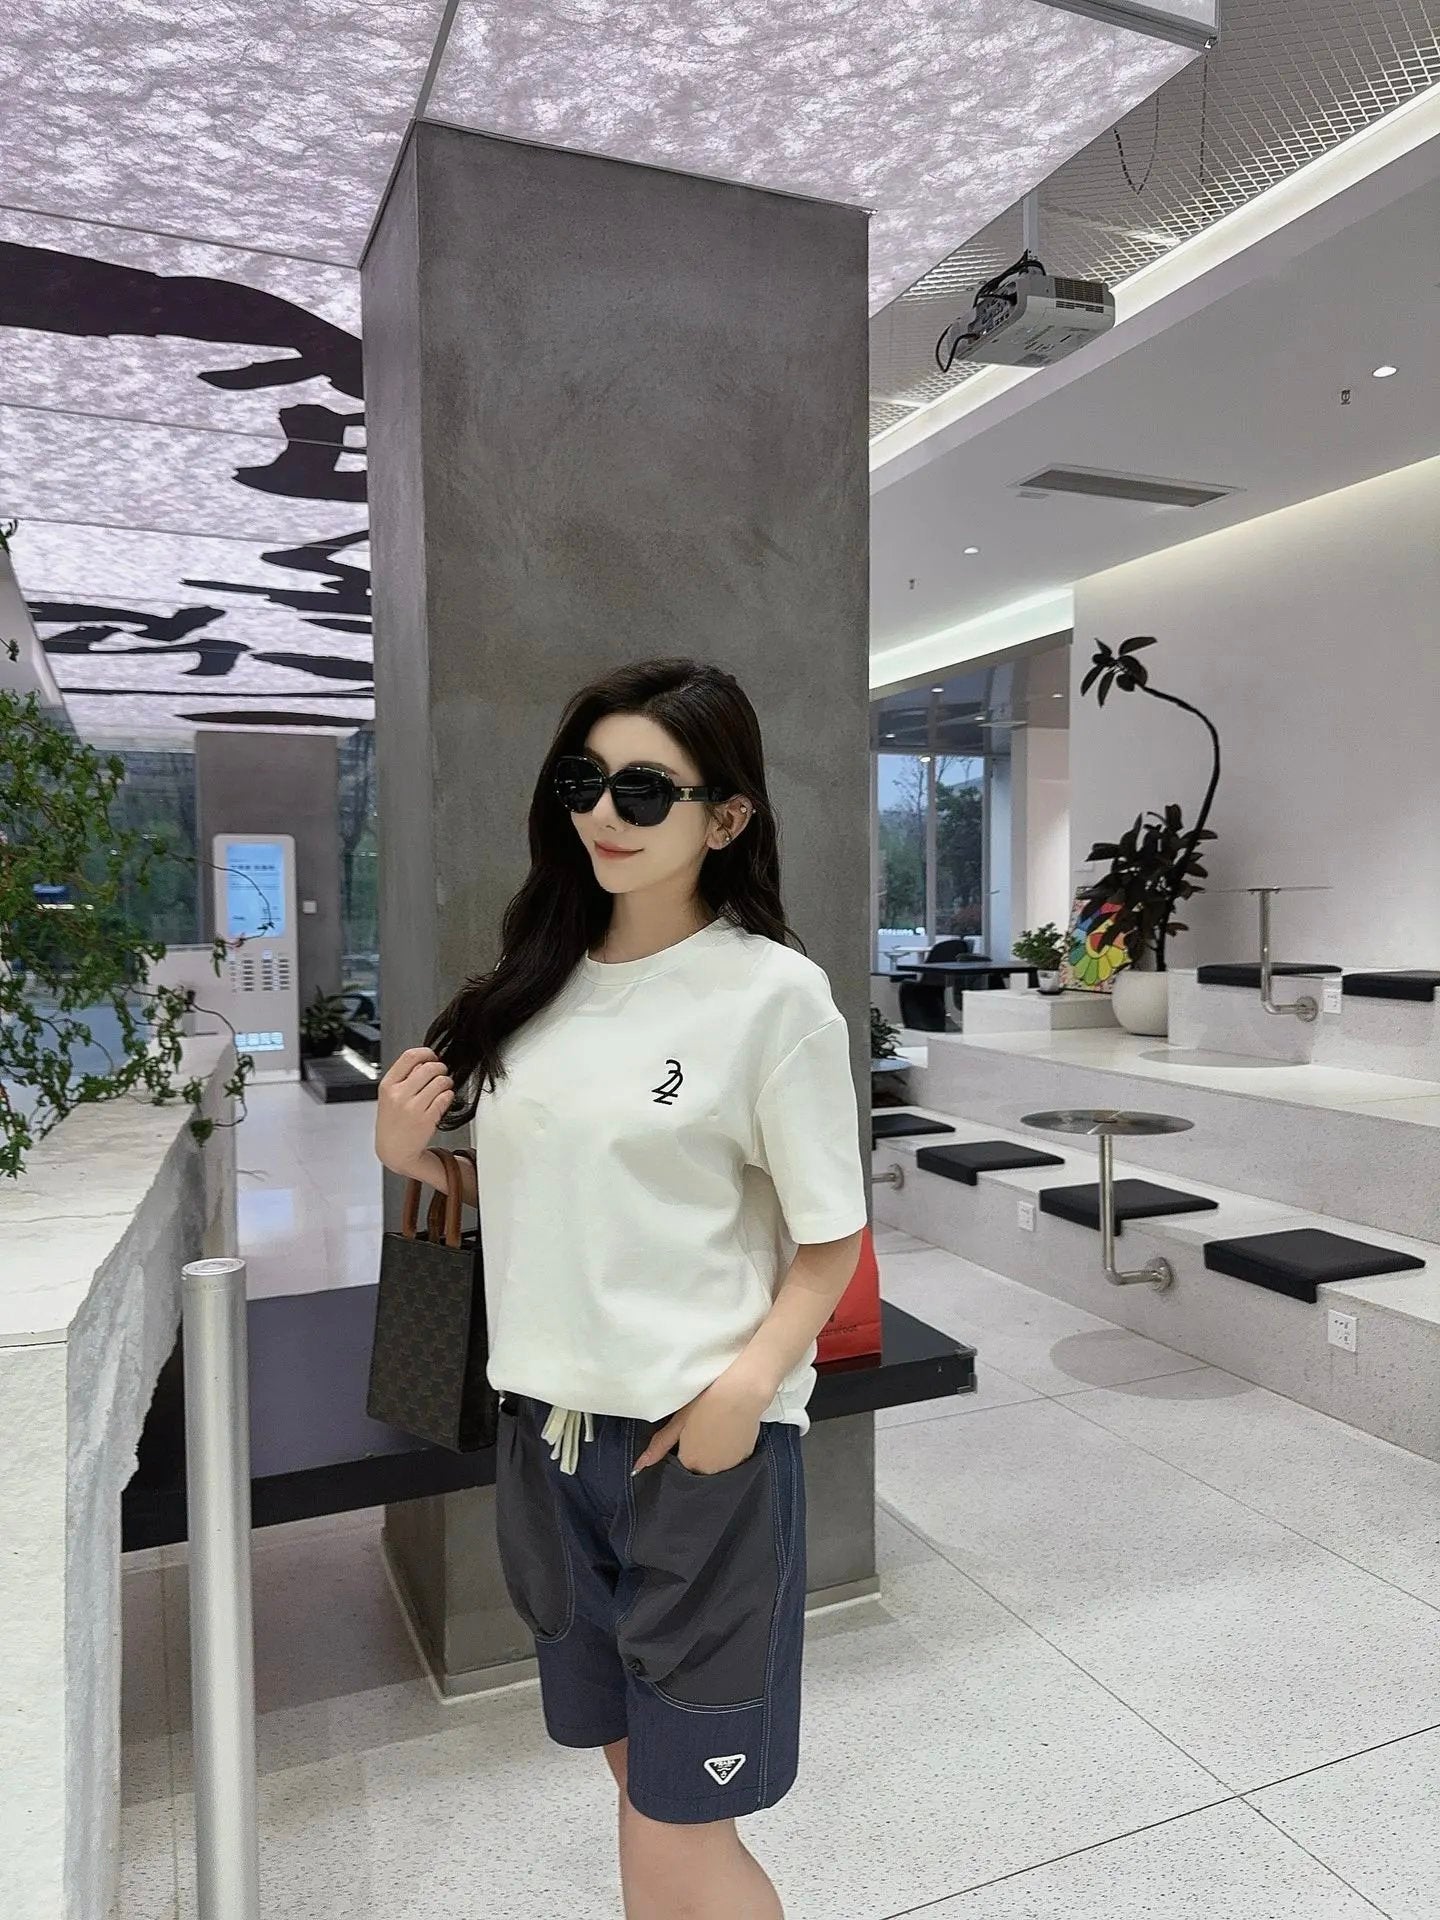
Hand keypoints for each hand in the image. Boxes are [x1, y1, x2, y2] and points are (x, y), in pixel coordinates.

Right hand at [374, 1045, 454, 1173]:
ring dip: (447, 1082)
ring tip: (443, 1087)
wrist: (393, 1150)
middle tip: (442, 1072)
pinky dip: (449, 1095)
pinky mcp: (427, 1120)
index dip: (426, 1052)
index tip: (432, 1056)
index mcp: (388, 1085)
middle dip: (441, 1067)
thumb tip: (426, 1060)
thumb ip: (404, 1077)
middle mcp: (399, 1095)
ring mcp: (413, 1108)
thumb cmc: (392, 1121)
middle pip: (429, 1067)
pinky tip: (443, 1099)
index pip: (409, 1056)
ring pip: (441, 1081)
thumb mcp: (389, 1096)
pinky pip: (446, 1098)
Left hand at [632, 1368, 772, 1476]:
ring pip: (717, 1466)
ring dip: (715, 1456)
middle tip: (703, 1431)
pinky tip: (730, 1432)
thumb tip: (639, 1466)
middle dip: (699, 1455)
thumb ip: (659, 1446)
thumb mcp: (678, 1422)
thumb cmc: (707, 1403)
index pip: (682, 1467)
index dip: (684, 1450)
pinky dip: (730, 1452)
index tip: (688, 1435)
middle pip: (700, 1469)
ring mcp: (730, 1467)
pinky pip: (732, 1461)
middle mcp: (709, 1471)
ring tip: (717, 1430)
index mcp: (690, 1462)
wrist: (741, 1394)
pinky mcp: (746, 1459)